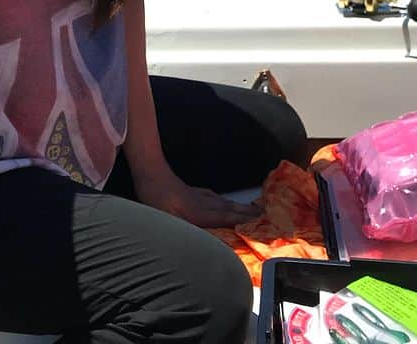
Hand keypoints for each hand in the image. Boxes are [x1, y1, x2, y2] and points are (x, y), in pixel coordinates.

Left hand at [133, 166, 260, 228]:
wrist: (149, 172)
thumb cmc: (157, 198)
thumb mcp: (169, 220)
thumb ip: (187, 232)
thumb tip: (206, 243)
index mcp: (201, 213)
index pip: (227, 218)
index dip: (244, 222)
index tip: (262, 223)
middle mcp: (204, 203)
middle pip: (230, 209)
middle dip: (248, 213)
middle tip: (266, 214)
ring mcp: (198, 195)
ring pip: (223, 202)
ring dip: (239, 206)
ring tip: (253, 209)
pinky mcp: (191, 190)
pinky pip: (213, 196)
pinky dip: (223, 200)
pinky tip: (223, 201)